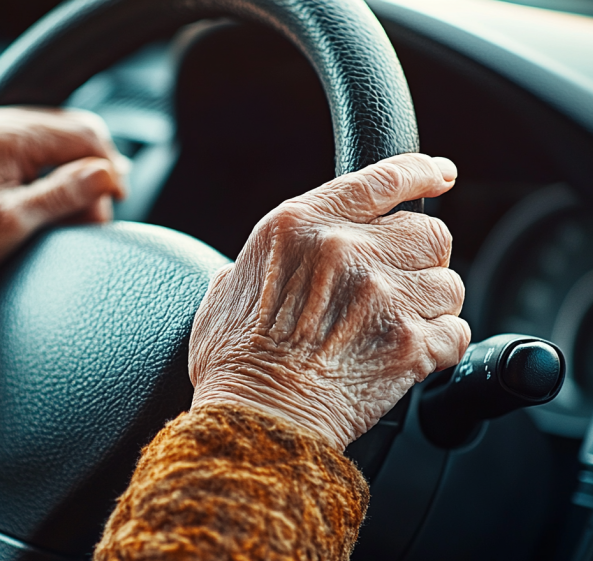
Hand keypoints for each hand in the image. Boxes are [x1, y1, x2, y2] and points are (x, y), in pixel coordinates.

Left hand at [0, 107, 128, 309]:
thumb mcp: (14, 221)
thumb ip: (64, 194)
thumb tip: (105, 175)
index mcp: (4, 135)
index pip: (80, 134)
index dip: (108, 164)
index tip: (118, 196)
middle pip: (68, 132)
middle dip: (92, 168)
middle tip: (100, 208)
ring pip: (50, 142)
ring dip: (71, 173)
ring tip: (78, 211)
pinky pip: (28, 152)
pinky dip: (48, 173)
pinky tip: (52, 200)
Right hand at [189, 154, 469, 450]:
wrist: (255, 419)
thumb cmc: (234, 361)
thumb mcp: (226, 288)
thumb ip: (260, 262)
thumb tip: (265, 263)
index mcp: (300, 227)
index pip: (382, 179)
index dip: (422, 172)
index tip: (441, 175)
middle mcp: (345, 251)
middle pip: (428, 232)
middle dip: (420, 257)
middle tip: (397, 283)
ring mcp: (381, 296)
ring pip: (448, 283)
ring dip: (430, 304)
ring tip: (396, 325)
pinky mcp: (409, 344)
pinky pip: (454, 331)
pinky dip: (439, 345)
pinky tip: (408, 354)